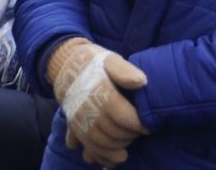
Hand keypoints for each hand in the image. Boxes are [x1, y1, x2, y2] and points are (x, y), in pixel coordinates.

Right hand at [47, 38, 148, 165]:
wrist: (66, 64)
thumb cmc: (94, 62)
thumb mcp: (110, 60)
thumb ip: (125, 71)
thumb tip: (142, 82)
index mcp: (100, 94)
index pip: (124, 117)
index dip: (139, 125)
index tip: (149, 126)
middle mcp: (88, 110)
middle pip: (114, 133)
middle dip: (130, 135)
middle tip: (139, 131)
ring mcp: (79, 120)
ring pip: (101, 143)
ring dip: (118, 147)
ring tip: (129, 142)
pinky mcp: (74, 126)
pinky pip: (87, 146)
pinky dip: (101, 155)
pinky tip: (114, 157)